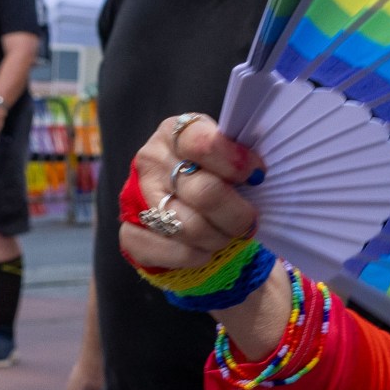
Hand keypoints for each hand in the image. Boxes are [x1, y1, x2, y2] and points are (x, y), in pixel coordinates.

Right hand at [118, 112, 257, 278]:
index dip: (236, 163)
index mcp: (174, 133)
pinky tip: (205, 251)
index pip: (204, 144)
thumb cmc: (211, 175)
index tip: (257, 176)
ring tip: (226, 235)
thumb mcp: (224, 155)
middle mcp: (152, 161)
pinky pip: (175, 252)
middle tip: (249, 221)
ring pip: (191, 227)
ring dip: (219, 238)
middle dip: (236, 215)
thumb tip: (258, 175)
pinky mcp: (131, 234)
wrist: (180, 206)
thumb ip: (237, 158)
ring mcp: (137, 197)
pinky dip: (198, 256)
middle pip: (205, 193)